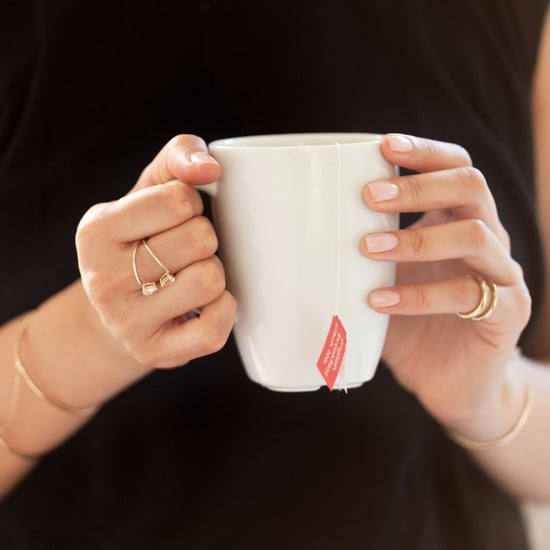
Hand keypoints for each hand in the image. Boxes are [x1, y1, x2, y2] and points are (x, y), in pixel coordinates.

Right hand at [76, 135, 236, 368]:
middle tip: (185, 252)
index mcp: (96, 230)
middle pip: (199, 239)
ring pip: (210, 280)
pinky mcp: (154, 352)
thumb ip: (177, 158)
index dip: (192, 204)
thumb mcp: (148, 192)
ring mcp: (126, 321)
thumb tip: (210, 168)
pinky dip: (224, 310)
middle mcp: (102, 278)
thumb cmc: (141, 241)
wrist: (119, 309)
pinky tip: (206, 305)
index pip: (178, 199)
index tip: (176, 218)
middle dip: (205, 239)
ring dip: (214, 273)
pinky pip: (213, 328)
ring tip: (189, 277)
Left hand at [361, 134, 531, 431]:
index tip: (383, 144)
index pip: (454, 168)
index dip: (425, 151)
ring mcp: (501, 275)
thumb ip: (358, 258)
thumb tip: (298, 238)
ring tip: (368, 248)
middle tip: (370, 196)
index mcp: (456, 222)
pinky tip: (380, 301)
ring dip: (418, 237)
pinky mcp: (507, 313)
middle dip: (419, 185)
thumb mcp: (381, 283)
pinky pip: (468, 295)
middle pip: (470, 186)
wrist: (450, 384)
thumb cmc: (410, 326)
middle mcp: (486, 240)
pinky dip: (419, 295)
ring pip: (477, 234)